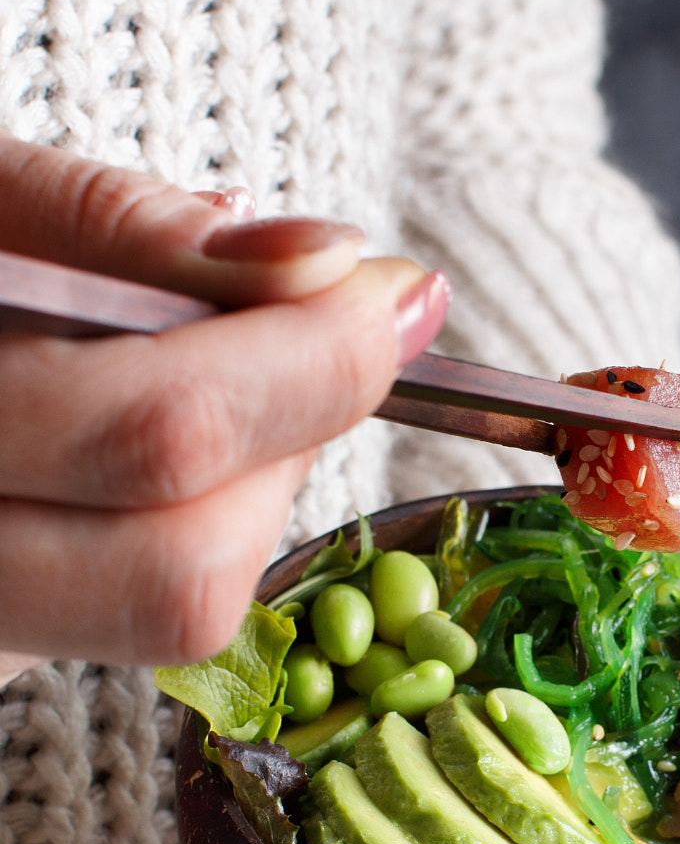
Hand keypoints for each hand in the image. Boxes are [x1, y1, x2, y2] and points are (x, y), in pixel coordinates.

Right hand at [0, 135, 450, 678]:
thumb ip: (122, 224)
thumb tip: (323, 263)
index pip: (152, 435)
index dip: (305, 366)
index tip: (393, 287)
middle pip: (180, 567)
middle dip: (294, 435)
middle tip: (326, 324)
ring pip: (172, 611)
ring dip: (254, 485)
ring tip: (215, 374)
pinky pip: (140, 620)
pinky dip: (198, 523)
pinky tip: (163, 447)